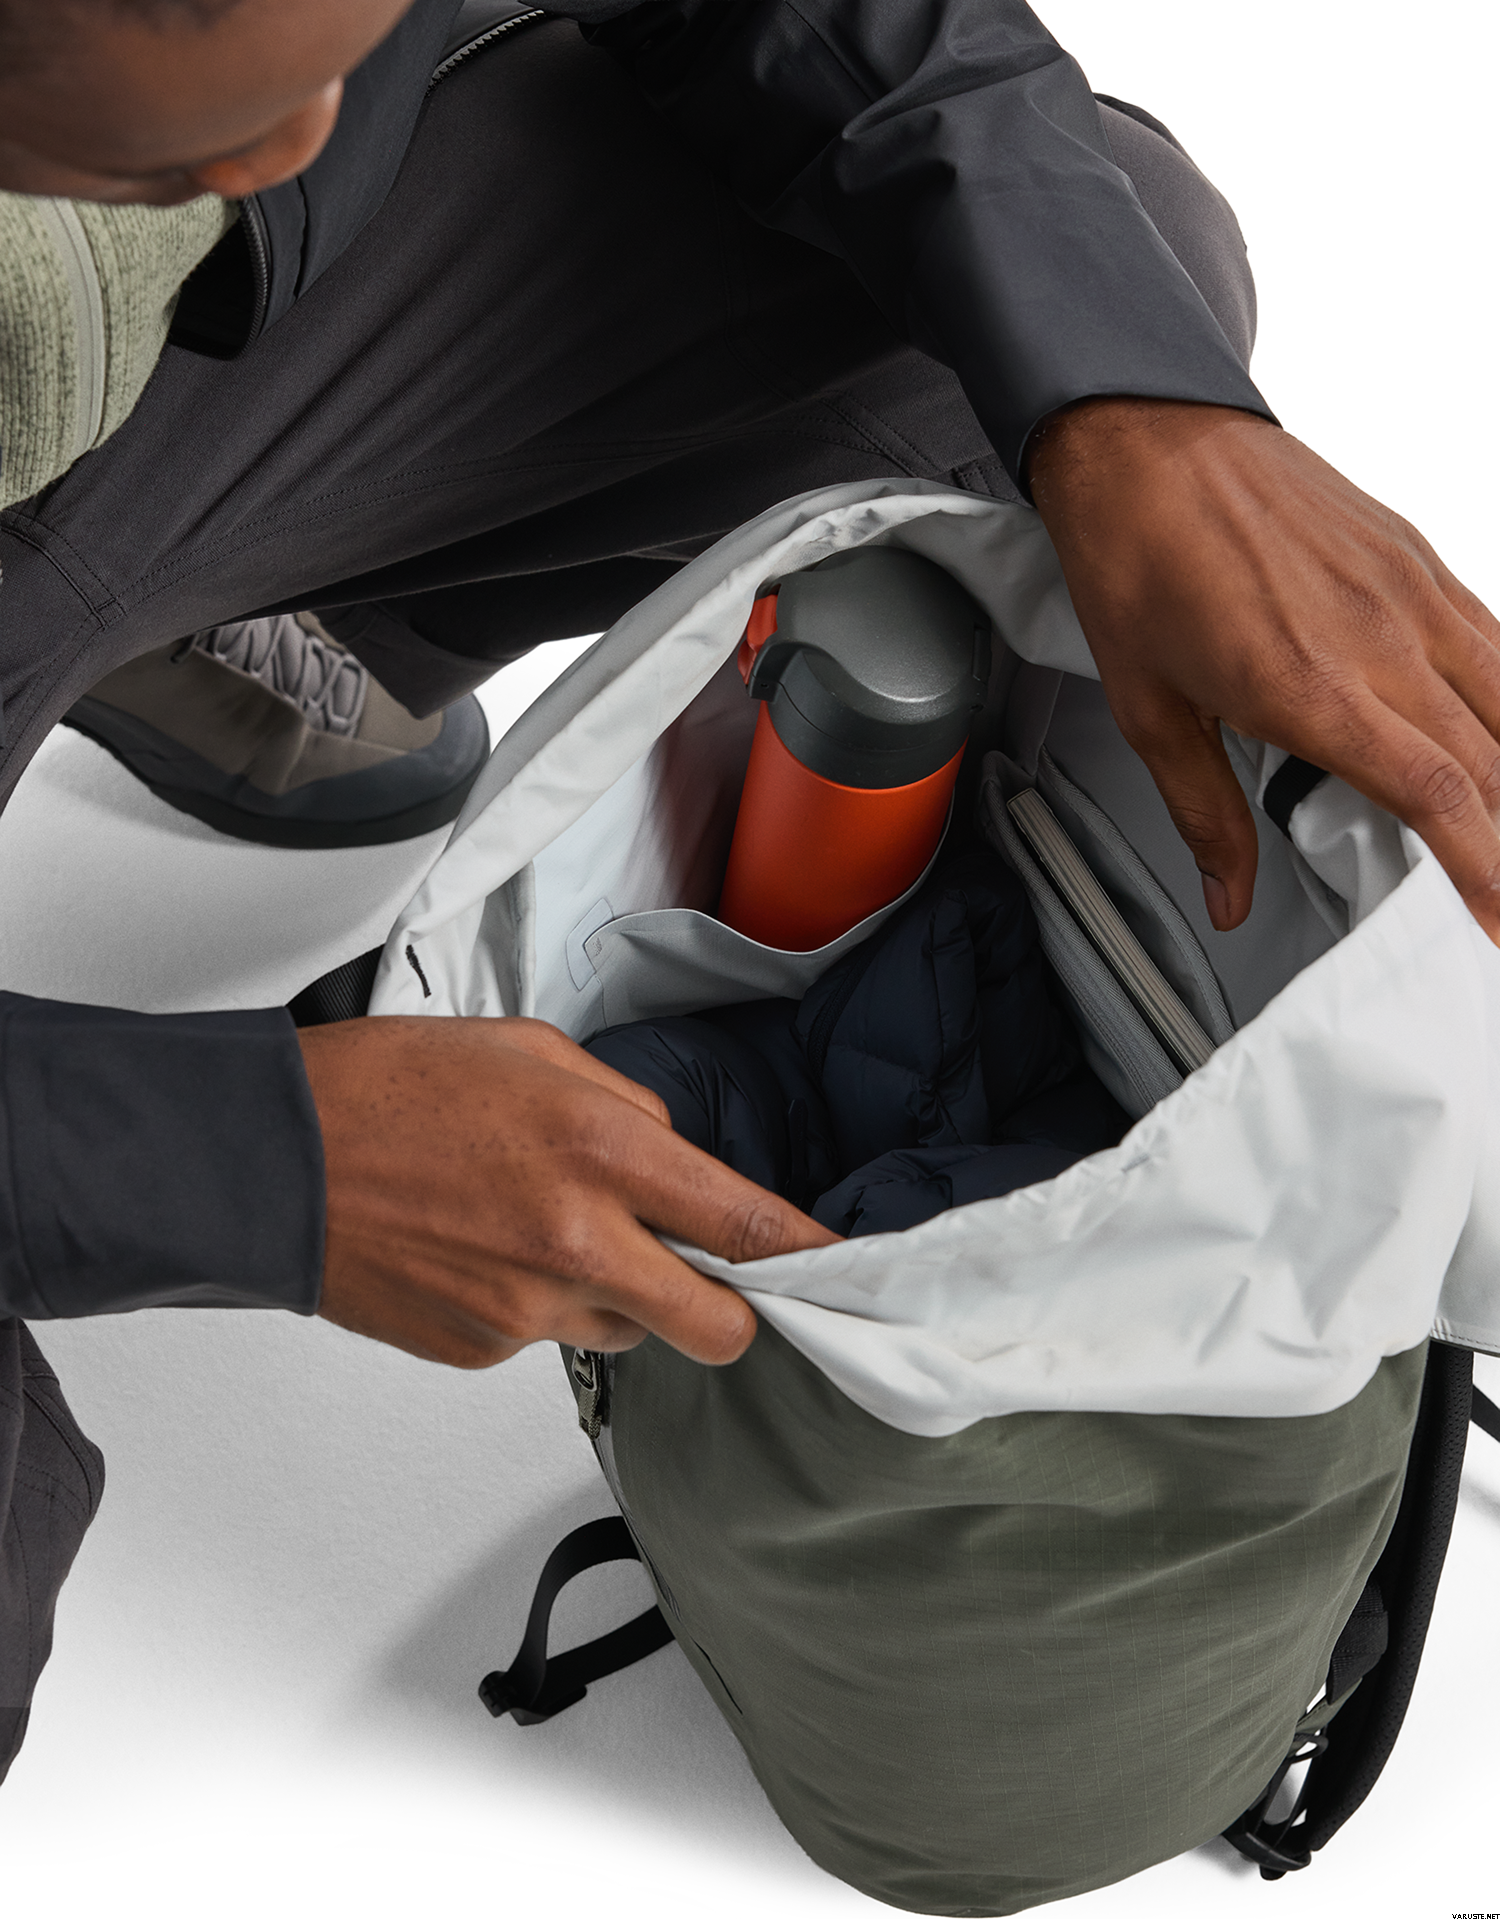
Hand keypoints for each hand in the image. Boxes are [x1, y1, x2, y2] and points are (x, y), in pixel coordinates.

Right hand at [299, 1016, 837, 1368]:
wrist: (274, 1159)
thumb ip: (623, 1108)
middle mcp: (576, 1243)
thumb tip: (671, 1156)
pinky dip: (537, 1303)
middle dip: (730, 1312)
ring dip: (615, 1292)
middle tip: (710, 1280)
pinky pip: (546, 1337)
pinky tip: (482, 1249)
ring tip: (538, 1226)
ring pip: (624, 1328)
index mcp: (599, 1151)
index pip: (743, 1224)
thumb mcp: (531, 1051)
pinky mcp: (480, 1350)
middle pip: (713, 1325)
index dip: (805, 1255)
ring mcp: (526, 1310)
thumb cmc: (389, 1088)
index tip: (836, 1269)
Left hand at [1026, 398, 1499, 940]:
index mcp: (1312, 687)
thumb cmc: (1139, 560)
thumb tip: (1229, 894)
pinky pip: (1496, 643)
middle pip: (1493, 762)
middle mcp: (1381, 639)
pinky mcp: (1419, 560)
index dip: (1490, 869)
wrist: (1145, 442)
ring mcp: (1412, 593)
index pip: (1438, 794)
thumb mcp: (1148, 711)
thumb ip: (1205, 815)